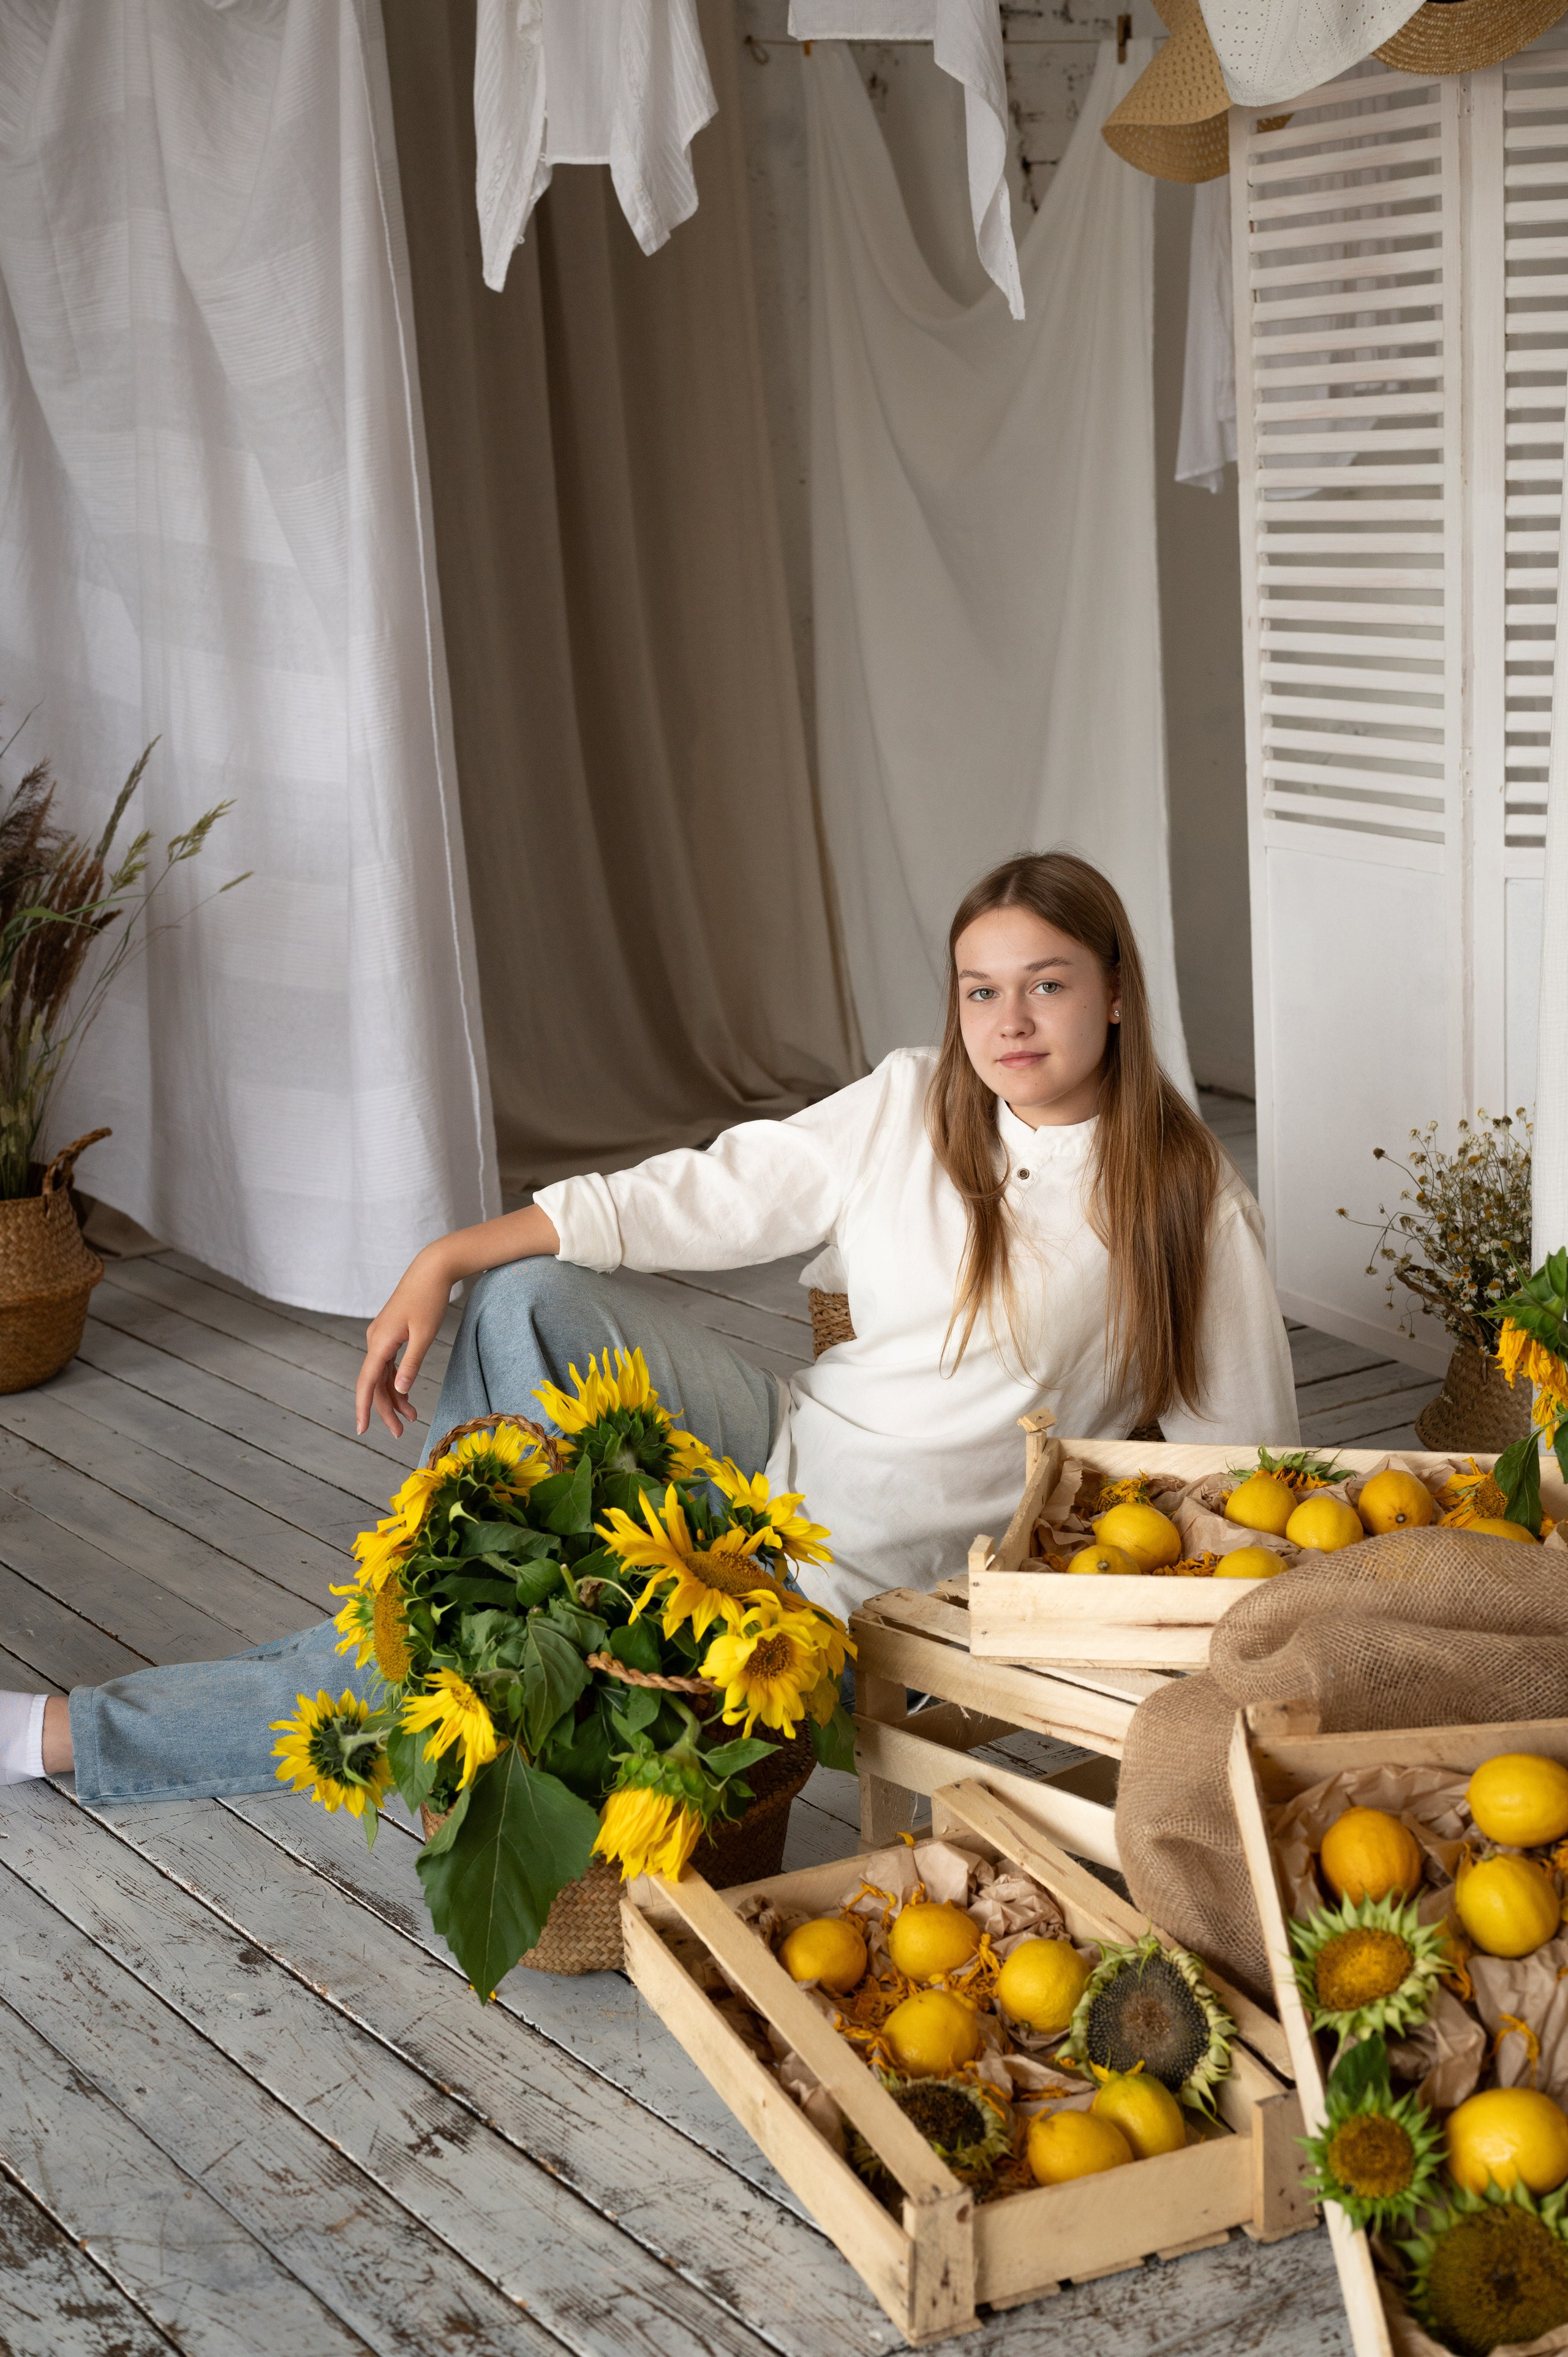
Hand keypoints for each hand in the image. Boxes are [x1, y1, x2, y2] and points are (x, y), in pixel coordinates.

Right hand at [357, 1244, 453, 1438]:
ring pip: (382, 1376)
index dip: (363, 1408)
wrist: (431, 1269)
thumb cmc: (430, 1299)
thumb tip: (400, 1390)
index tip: (362, 1430)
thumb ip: (412, 1363)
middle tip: (400, 1433)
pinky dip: (397, 1381)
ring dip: (394, 1397)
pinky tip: (407, 1396)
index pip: (366, 1382)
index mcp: (380, 1341)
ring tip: (411, 1418)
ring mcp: (381, 1337)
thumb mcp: (425, 1334)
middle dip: (385, 1410)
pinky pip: (388, 1365)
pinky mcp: (389, 1335)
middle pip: (374, 1383)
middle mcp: (375, 1341)